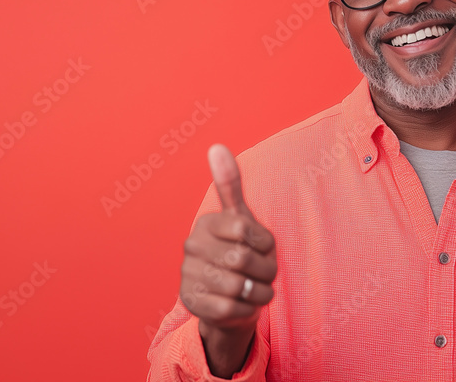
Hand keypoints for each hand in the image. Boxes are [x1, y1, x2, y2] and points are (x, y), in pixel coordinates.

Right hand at [179, 144, 276, 375]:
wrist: (230, 300)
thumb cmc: (241, 253)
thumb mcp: (241, 220)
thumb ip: (230, 185)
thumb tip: (216, 146)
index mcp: (205, 224)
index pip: (245, 229)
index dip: (264, 243)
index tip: (260, 247)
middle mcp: (191, 248)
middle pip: (243, 259)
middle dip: (265, 270)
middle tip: (262, 273)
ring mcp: (189, 277)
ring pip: (240, 286)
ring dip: (259, 291)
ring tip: (254, 289)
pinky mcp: (193, 305)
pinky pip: (234, 309)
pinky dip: (248, 309)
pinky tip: (243, 304)